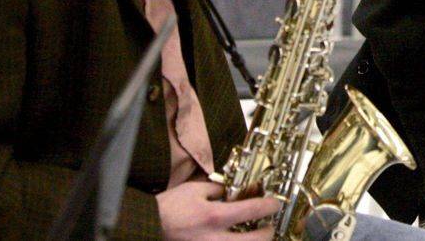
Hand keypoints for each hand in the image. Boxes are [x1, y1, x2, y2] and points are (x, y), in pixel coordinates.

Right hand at [156, 179, 280, 239]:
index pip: (252, 211)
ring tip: (255, 237)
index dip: (269, 206)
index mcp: (215, 217)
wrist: (148, 225)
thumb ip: (219, 190)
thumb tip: (237, 192)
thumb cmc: (170, 207)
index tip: (275, 203)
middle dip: (268, 233)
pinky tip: (237, 240)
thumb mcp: (196, 190)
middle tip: (269, 227)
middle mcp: (215, 240)